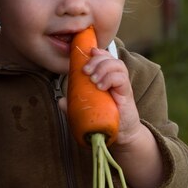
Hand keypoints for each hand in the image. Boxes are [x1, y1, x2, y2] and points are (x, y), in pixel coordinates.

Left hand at [59, 47, 163, 187]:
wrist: (120, 135)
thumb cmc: (102, 121)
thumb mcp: (84, 112)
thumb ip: (73, 105)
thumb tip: (60, 101)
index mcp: (105, 78)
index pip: (103, 57)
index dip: (96, 52)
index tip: (87, 53)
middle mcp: (114, 78)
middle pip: (109, 57)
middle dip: (96, 59)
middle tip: (86, 70)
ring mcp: (121, 85)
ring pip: (117, 64)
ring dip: (103, 67)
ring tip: (93, 79)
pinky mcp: (127, 93)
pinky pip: (121, 78)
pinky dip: (110, 78)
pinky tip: (101, 86)